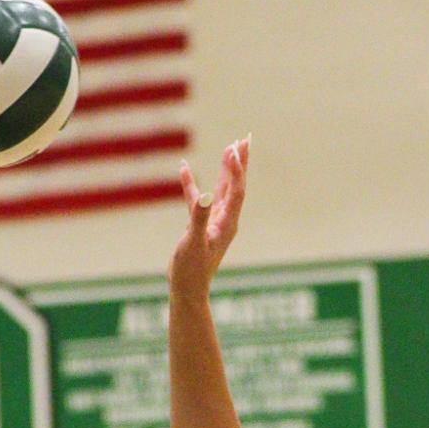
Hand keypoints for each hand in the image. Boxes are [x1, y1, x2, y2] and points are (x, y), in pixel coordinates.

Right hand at [170, 137, 248, 297]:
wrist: (187, 288)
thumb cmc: (191, 269)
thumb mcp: (193, 243)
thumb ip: (198, 218)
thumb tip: (205, 197)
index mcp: (227, 223)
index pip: (236, 190)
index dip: (235, 169)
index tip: (233, 148)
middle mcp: (225, 219)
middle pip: (236, 185)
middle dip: (241, 162)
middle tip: (246, 139)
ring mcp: (214, 221)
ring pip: (222, 188)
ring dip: (225, 168)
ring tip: (229, 147)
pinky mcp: (200, 225)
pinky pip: (198, 199)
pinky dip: (191, 184)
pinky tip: (183, 169)